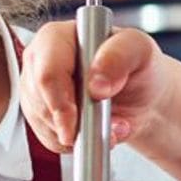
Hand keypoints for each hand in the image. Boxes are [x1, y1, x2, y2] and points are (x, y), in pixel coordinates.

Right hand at [19, 22, 168, 153]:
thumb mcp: (140, 50)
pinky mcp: (41, 113)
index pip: (46, 72)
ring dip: (77, 133)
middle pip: (40, 101)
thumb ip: (119, 56)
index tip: (76, 123)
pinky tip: (92, 130)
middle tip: (104, 126)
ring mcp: (37, 88)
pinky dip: (73, 142)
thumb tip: (95, 83)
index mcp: (58, 37)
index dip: (59, 101)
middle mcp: (41, 60)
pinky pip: (48, 138)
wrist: (142, 95)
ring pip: (43, 123)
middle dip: (72, 122)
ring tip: (107, 124)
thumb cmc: (139, 66)